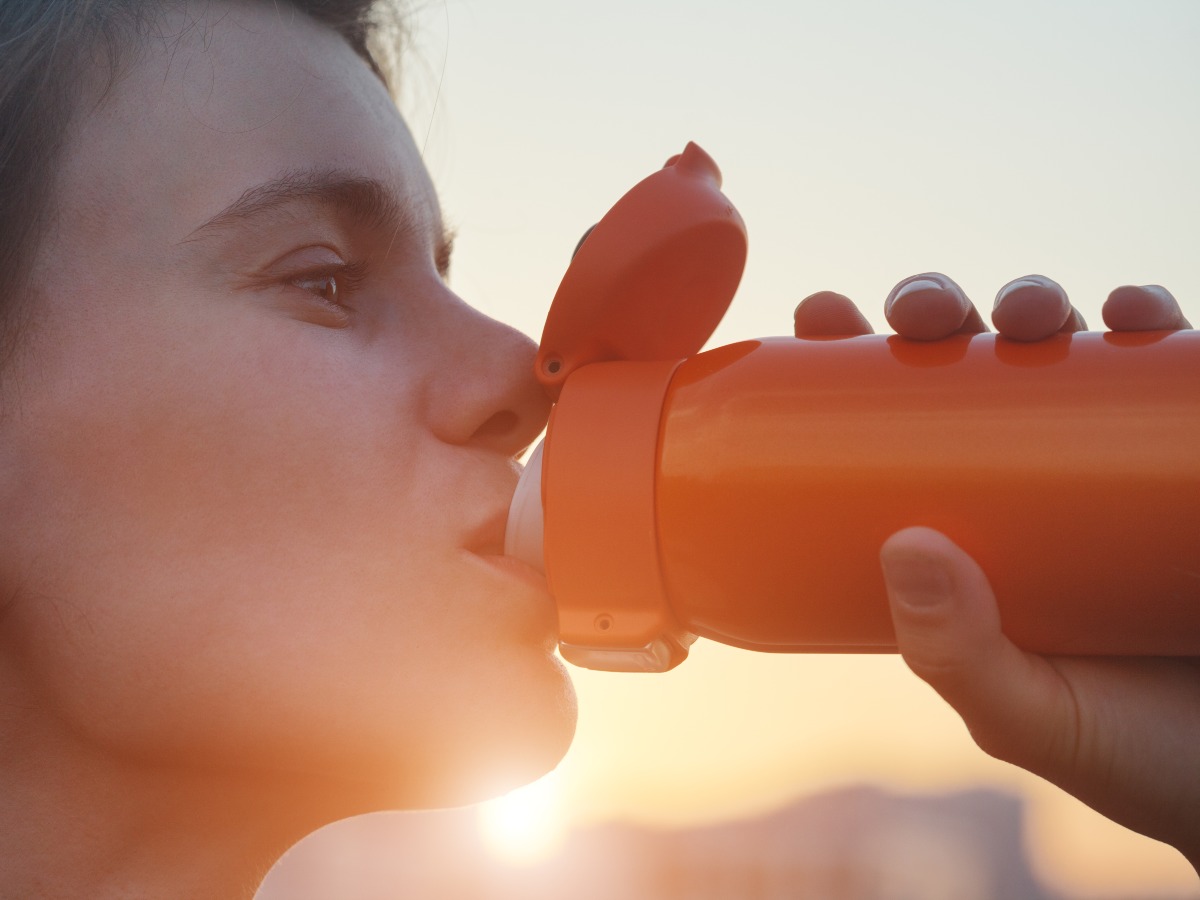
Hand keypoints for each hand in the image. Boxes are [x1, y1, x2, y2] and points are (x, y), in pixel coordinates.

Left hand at [796, 276, 1199, 869]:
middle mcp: (1030, 476)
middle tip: (923, 312)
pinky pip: (1173, 372)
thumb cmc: (1124, 750)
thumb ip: (958, 654)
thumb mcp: (1023, 713)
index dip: (847, 358)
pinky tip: (1137, 314)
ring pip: (1062, 349)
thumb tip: (904, 546)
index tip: (819, 312)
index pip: (887, 423)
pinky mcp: (1191, 454)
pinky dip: (1155, 326)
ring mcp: (1111, 460)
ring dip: (1037, 303)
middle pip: (965, 364)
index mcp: (961, 523)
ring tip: (1030, 312)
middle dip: (936, 312)